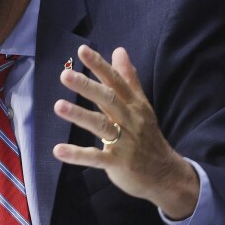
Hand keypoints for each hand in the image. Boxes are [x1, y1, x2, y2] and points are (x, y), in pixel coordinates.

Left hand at [52, 45, 198, 219]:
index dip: (100, 65)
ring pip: (101, 126)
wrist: (166, 175)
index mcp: (134, 105)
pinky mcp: (118, 163)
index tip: (82, 50)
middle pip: (108, 100)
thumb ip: (128, 79)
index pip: (116, 81)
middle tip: (65, 75)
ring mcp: (125, 142)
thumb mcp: (141, 106)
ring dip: (80, 116)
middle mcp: (130, 120)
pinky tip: (58, 150)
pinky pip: (96, 158)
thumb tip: (119, 50)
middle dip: (87, 86)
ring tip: (58, 105)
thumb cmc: (148, 136)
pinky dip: (77, 155)